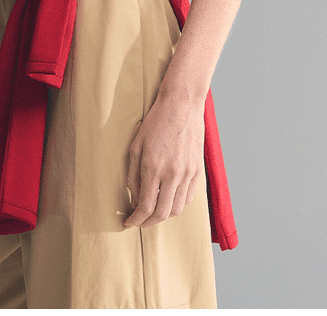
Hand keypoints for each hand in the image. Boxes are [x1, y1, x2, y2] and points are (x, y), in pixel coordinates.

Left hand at [123, 90, 204, 227]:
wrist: (182, 104)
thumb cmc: (156, 121)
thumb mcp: (136, 145)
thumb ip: (133, 174)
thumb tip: (133, 198)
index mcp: (154, 168)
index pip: (145, 206)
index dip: (135, 220)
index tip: (128, 222)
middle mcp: (173, 174)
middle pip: (162, 214)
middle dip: (148, 223)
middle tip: (139, 221)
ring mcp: (188, 173)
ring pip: (178, 209)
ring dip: (164, 215)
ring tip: (153, 211)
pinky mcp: (198, 170)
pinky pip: (189, 197)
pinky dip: (178, 203)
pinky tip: (168, 198)